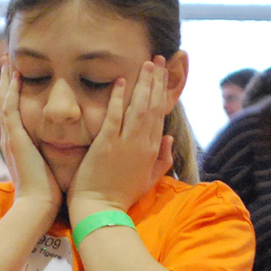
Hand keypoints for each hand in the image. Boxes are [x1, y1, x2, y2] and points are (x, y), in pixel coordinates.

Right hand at [0, 70, 61, 223]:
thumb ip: (51, 152)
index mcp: (18, 143)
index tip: (17, 75)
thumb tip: (65, 144)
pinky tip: (15, 76)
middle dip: (5, 81)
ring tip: (7, 61)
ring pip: (4, 101)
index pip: (13, 111)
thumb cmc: (46, 191)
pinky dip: (11, 92)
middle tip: (7, 60)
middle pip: (4, 102)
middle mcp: (10, 138)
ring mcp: (10, 137)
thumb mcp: (47, 165)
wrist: (37, 205)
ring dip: (5, 80)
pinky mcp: (15, 139)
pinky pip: (10, 109)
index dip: (13, 93)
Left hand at [68, 60, 174, 217]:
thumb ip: (162, 159)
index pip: (160, 115)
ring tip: (146, 63)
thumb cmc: (122, 196)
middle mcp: (142, 143)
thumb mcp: (149, 180)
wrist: (101, 210)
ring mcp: (125, 142)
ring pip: (138, 107)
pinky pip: (114, 115)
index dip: (162, 93)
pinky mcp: (106, 144)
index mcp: (153, 150)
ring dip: (142, 83)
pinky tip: (120, 81)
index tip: (163, 76)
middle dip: (155, 81)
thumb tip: (169, 138)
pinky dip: (118, 97)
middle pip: (152, 106)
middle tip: (156, 59)